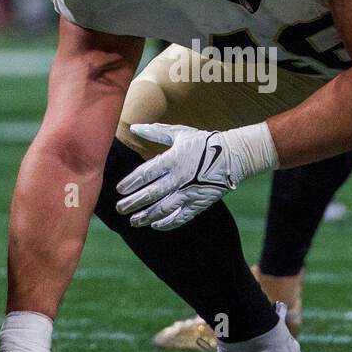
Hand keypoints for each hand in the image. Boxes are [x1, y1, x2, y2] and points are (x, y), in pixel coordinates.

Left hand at [115, 122, 277, 230]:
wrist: (233, 156)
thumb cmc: (203, 142)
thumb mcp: (179, 133)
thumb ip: (155, 132)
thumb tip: (134, 127)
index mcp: (172, 159)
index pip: (146, 174)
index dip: (131, 183)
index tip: (119, 190)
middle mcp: (178, 178)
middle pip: (150, 194)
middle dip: (133, 203)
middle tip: (120, 208)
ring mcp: (189, 192)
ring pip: (163, 209)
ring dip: (146, 216)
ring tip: (133, 221)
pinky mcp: (198, 203)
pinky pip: (180, 217)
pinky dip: (167, 223)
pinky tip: (155, 225)